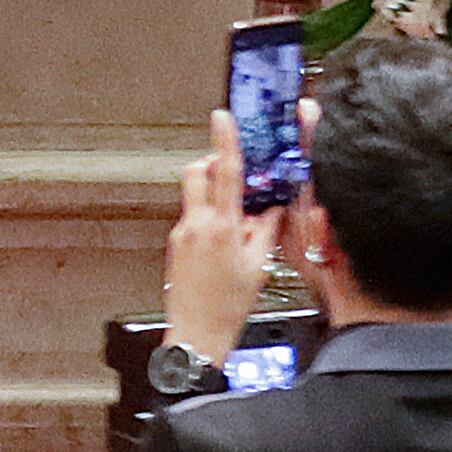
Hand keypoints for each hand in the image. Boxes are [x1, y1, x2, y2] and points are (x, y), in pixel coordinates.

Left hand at [161, 119, 282, 363]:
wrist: (197, 334)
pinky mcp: (175, 243)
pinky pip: (193, 217)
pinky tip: (225, 238)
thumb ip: (267, 230)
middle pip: (198, 173)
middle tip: (234, 171)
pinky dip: (209, 216)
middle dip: (214, 163)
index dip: (225, 141)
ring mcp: (182, 233)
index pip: (225, 173)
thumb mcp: (259, 266)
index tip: (222, 117)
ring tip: (237, 218)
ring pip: (195, 195)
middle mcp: (196, 225)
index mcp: (222, 228)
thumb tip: (276, 207)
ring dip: (213, 193)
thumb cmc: (228, 306)